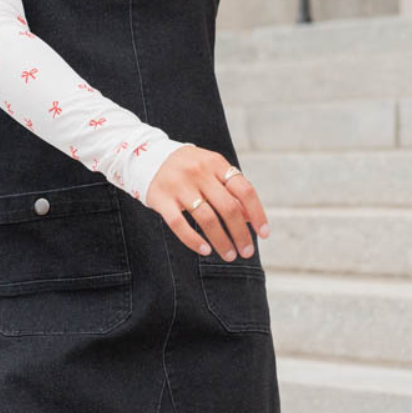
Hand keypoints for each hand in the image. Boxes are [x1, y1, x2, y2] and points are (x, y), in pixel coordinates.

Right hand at [144, 145, 270, 258]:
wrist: (148, 157)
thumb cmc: (188, 168)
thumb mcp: (212, 170)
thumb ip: (230, 190)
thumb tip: (251, 218)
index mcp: (216, 164)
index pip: (244, 190)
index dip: (257, 214)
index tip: (264, 234)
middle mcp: (199, 173)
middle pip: (228, 208)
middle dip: (240, 234)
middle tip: (246, 252)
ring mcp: (179, 186)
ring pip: (207, 219)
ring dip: (221, 241)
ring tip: (229, 255)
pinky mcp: (161, 199)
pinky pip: (179, 225)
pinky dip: (193, 240)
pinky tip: (204, 250)